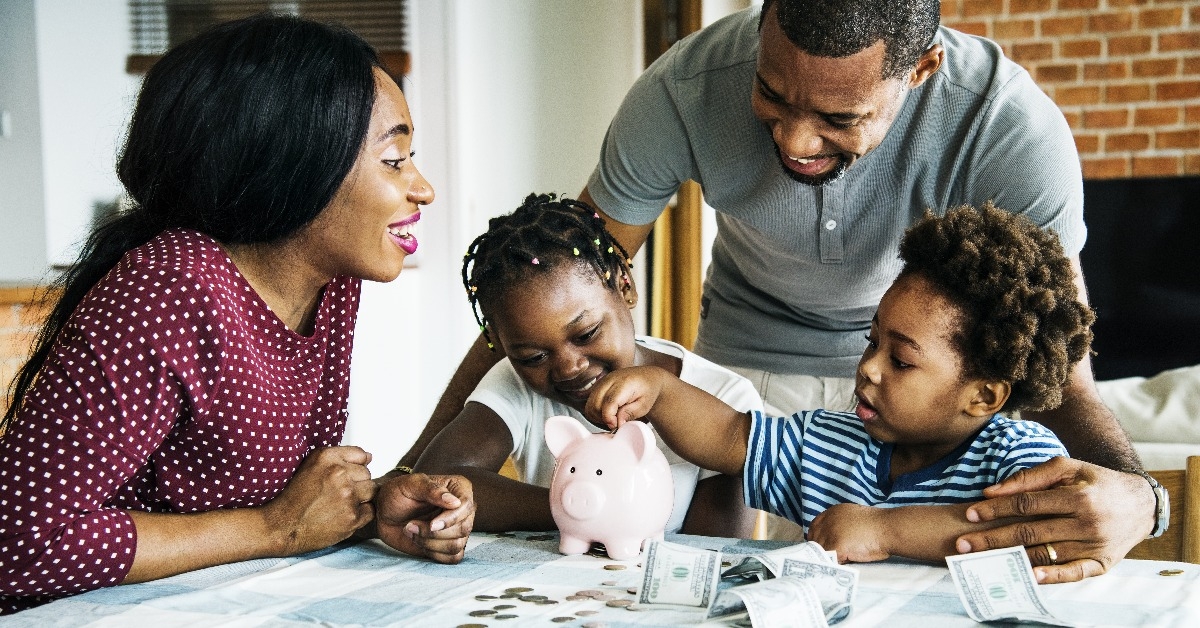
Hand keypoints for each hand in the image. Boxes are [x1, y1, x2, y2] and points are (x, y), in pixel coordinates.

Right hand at [260, 446, 376, 554]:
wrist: (282, 526)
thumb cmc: (295, 498)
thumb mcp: (311, 465)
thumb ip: (340, 457)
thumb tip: (370, 457)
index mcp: (327, 457)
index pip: (361, 455)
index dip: (353, 467)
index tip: (343, 477)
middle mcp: (338, 474)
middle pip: (367, 474)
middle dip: (357, 483)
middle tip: (338, 494)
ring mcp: (347, 496)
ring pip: (371, 490)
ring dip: (361, 498)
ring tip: (341, 504)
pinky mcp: (352, 517)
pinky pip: (370, 510)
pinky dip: (360, 514)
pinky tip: (343, 515)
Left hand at [375, 472, 474, 563]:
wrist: (384, 513)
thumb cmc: (397, 494)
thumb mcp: (410, 484)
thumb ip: (432, 490)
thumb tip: (455, 502)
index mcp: (458, 488)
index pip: (466, 505)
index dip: (451, 519)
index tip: (431, 524)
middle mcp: (462, 509)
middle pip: (464, 528)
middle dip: (434, 533)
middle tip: (411, 525)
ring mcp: (457, 528)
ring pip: (457, 545)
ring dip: (430, 543)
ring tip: (412, 531)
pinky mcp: (449, 545)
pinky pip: (453, 557)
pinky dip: (434, 554)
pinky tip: (419, 542)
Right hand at [584, 365, 666, 429]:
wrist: (646, 378)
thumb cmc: (647, 390)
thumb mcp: (644, 405)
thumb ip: (630, 413)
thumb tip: (617, 423)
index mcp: (623, 383)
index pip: (609, 402)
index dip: (609, 418)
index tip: (616, 426)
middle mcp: (609, 381)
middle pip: (595, 405)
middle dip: (603, 419)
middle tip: (616, 424)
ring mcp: (601, 383)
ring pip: (589, 406)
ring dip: (597, 417)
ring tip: (612, 420)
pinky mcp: (597, 386)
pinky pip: (589, 404)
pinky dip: (595, 413)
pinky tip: (607, 415)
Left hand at [809, 504, 890, 562]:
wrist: (889, 528)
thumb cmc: (879, 526)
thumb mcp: (855, 518)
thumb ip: (841, 526)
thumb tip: (833, 541)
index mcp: (833, 512)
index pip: (814, 527)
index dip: (817, 539)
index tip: (822, 549)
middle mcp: (828, 520)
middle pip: (815, 540)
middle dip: (821, 551)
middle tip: (831, 560)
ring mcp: (831, 532)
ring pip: (821, 552)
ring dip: (829, 559)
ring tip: (841, 562)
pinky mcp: (836, 545)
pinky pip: (829, 560)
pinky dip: (835, 565)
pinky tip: (845, 565)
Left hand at [956, 457, 1154, 582]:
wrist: (1141, 503)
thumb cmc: (1096, 481)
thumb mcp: (1068, 467)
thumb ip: (1030, 477)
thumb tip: (991, 491)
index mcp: (1078, 497)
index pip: (1027, 504)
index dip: (996, 509)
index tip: (971, 514)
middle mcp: (1087, 523)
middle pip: (1030, 532)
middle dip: (992, 538)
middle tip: (963, 544)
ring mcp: (1095, 546)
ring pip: (1045, 554)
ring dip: (1011, 558)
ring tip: (982, 561)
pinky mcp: (1102, 564)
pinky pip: (1073, 574)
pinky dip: (1051, 577)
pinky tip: (1028, 576)